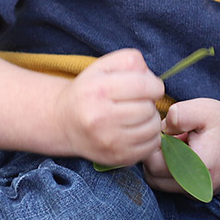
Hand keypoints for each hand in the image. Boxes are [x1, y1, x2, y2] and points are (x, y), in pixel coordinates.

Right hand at [55, 48, 163, 166]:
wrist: (64, 123)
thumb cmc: (89, 91)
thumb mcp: (103, 66)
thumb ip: (130, 61)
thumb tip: (153, 80)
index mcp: (98, 90)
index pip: (144, 86)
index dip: (155, 86)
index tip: (150, 88)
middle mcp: (101, 118)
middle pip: (149, 109)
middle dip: (150, 103)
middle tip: (138, 103)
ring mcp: (109, 141)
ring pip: (152, 128)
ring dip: (151, 120)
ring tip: (137, 116)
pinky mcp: (117, 157)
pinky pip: (150, 146)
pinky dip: (149, 137)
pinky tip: (136, 130)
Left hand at [147, 97, 219, 197]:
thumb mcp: (203, 109)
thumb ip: (178, 115)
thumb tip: (161, 130)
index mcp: (197, 166)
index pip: (154, 165)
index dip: (154, 145)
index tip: (168, 132)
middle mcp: (198, 186)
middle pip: (154, 178)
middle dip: (157, 157)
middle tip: (175, 139)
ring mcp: (200, 193)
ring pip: (161, 184)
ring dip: (164, 166)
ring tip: (181, 147)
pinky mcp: (201, 195)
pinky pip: (173, 186)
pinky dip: (174, 172)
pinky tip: (188, 156)